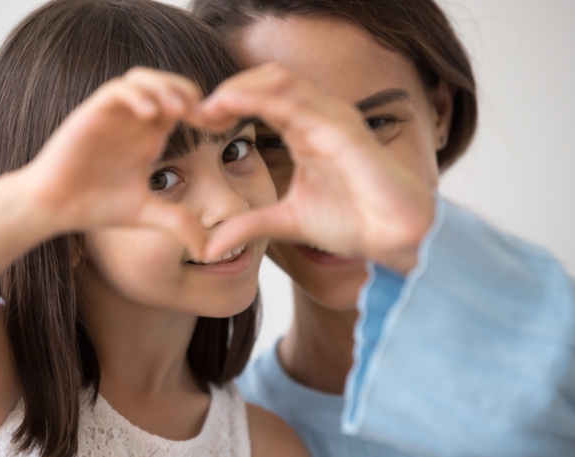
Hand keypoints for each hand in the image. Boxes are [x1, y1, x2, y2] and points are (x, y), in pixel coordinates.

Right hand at [22, 68, 207, 258]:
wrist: (54, 206)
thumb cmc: (96, 206)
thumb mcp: (148, 214)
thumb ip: (179, 223)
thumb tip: (209, 252)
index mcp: (150, 137)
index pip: (184, 107)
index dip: (206, 111)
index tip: (221, 128)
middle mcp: (134, 121)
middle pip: (169, 83)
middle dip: (190, 93)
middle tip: (202, 116)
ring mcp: (114, 114)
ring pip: (143, 78)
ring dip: (165, 87)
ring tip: (179, 110)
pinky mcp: (92, 113)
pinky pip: (118, 90)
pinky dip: (137, 95)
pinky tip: (149, 116)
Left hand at [196, 63, 434, 272]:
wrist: (397, 237)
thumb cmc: (353, 221)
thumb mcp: (287, 222)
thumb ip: (249, 225)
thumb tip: (208, 247)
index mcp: (307, 131)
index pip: (263, 97)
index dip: (228, 103)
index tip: (198, 122)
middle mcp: (319, 117)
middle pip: (267, 79)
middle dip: (229, 89)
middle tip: (197, 112)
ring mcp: (333, 119)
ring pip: (279, 81)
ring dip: (239, 88)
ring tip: (208, 108)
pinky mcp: (344, 131)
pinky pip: (298, 104)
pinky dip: (260, 100)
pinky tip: (232, 109)